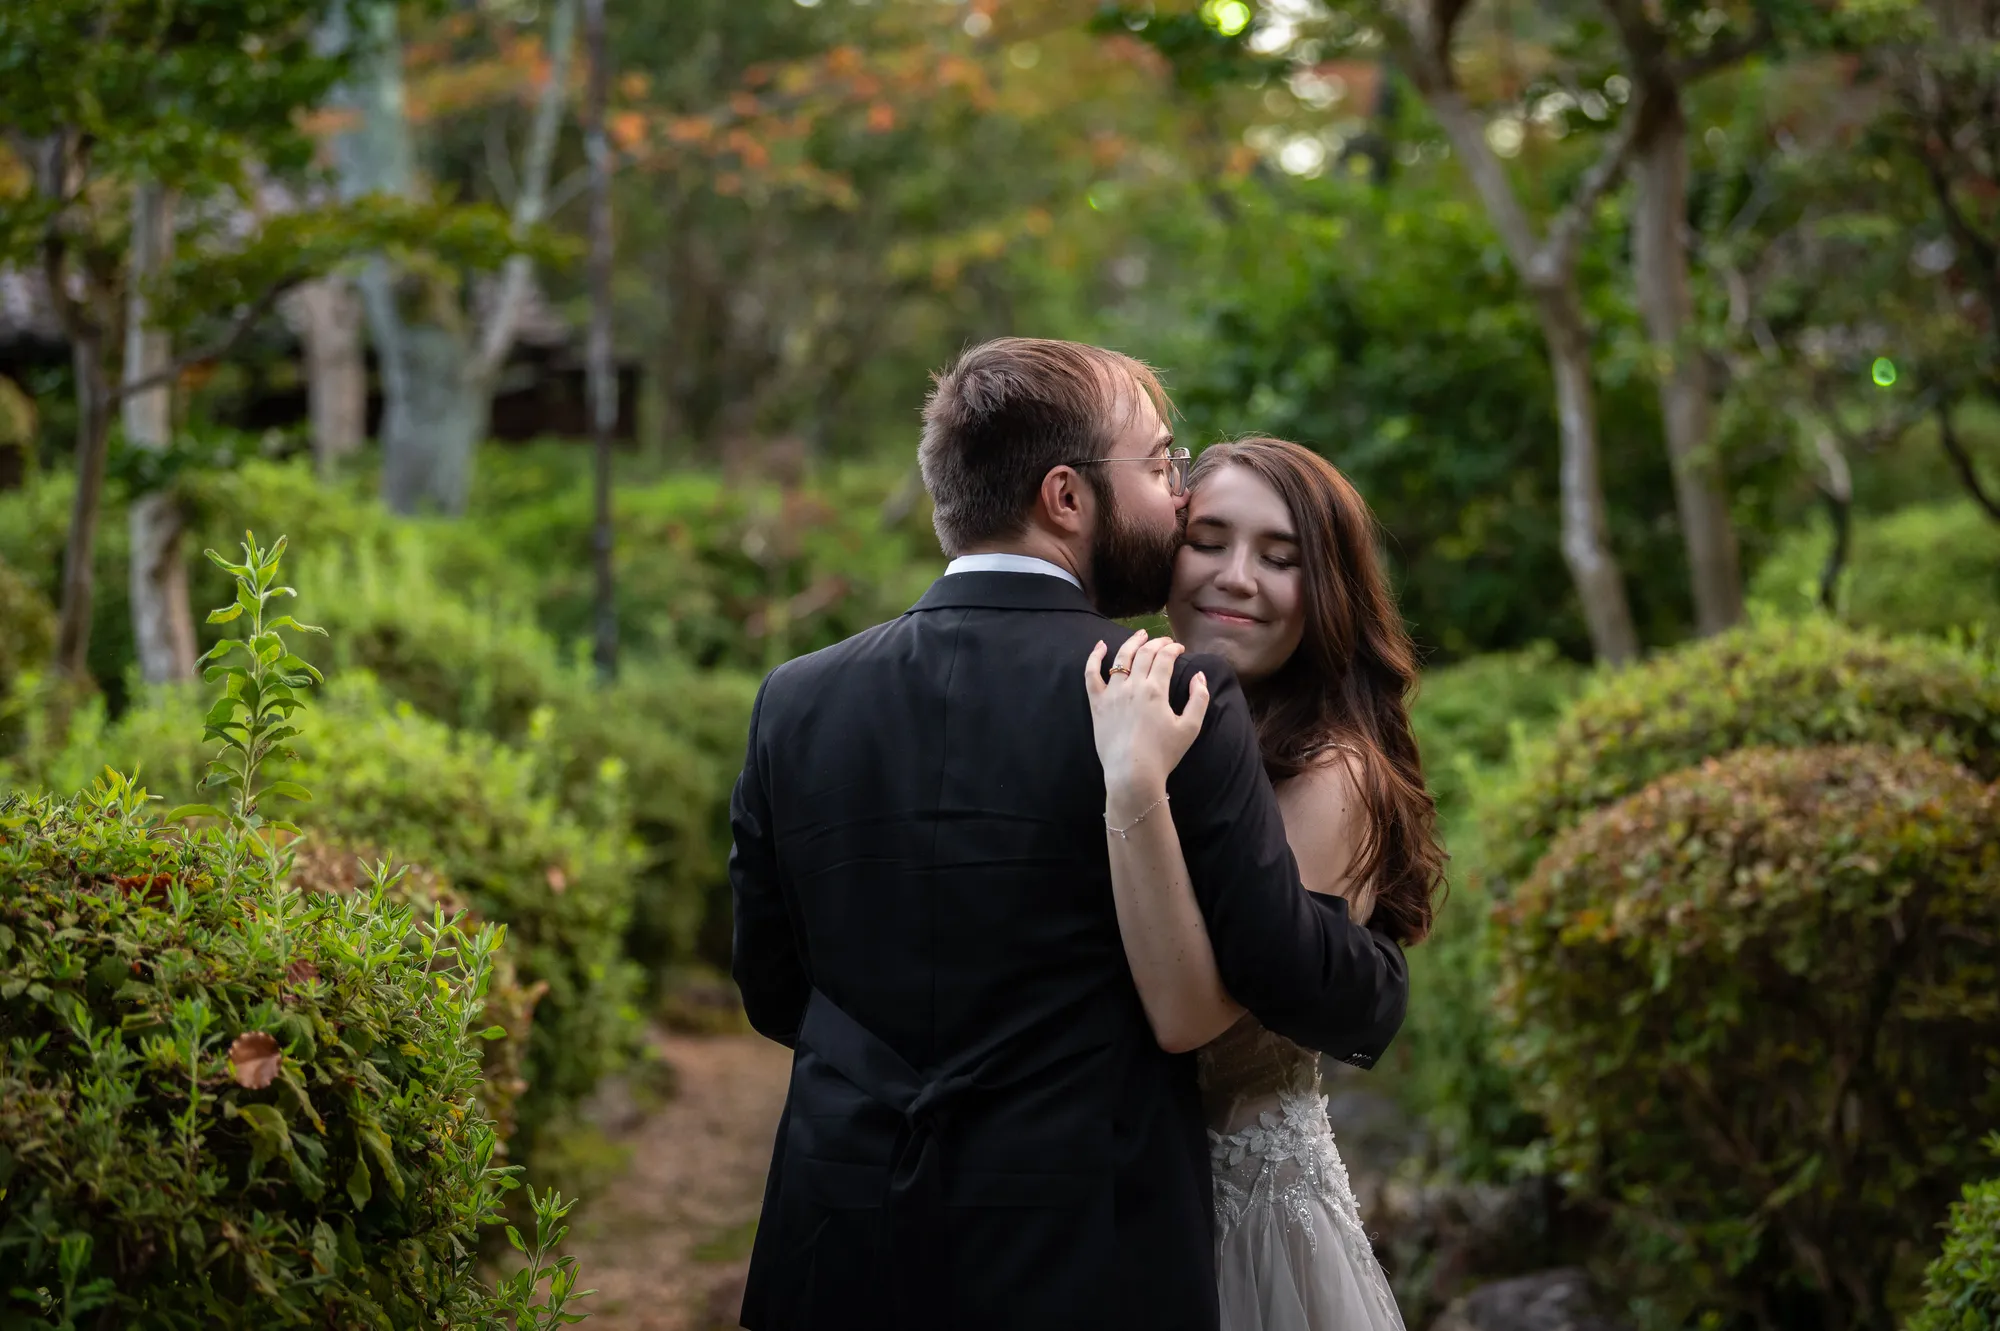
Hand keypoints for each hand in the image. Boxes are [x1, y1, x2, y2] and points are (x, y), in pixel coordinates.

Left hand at [1084, 630, 1210, 802]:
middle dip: (1157, 643)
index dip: (1173, 649)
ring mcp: (1112, 693)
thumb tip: (1200, 676)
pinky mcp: (1097, 704)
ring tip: (1140, 635)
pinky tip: (1100, 646)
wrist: (1132, 774)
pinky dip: (1094, 657)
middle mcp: (1133, 685)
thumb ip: (1199, 699)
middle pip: (1144, 654)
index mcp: (1156, 690)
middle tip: (1164, 642)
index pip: (1165, 658)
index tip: (1180, 649)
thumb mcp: (1190, 728)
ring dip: (1132, 642)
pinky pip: (1091, 674)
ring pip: (1120, 658)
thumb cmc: (1163, 754)